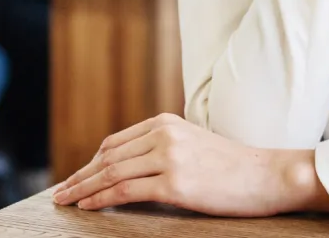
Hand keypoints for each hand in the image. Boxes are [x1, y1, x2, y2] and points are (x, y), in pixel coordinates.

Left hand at [53, 114, 326, 216]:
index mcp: (165, 122)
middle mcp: (163, 134)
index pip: (115, 142)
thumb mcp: (193, 144)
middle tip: (60, 191)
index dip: (91, 162)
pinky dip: (102, 199)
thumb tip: (131, 166)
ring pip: (112, 173)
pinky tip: (89, 206)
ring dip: (84, 188)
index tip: (76, 177)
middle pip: (107, 157)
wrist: (268, 176)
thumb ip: (163, 147)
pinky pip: (126, 192)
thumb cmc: (233, 167)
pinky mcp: (175, 183)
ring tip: (67, 200)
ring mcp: (168, 158)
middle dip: (80, 176)